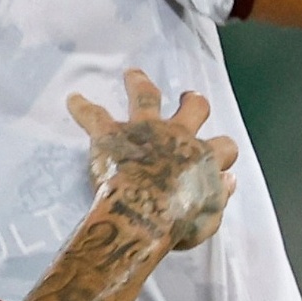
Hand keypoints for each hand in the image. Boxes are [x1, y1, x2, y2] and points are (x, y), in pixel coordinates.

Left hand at [67, 69, 236, 252]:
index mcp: (202, 158)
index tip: (219, 160)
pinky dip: (82, 108)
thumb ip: (219, 199)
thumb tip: (228, 180)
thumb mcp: (206, 221)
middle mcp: (178, 136)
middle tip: (190, 99)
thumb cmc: (175, 226)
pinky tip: (73, 100)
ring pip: (146, 95)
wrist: (141, 218)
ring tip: (133, 74)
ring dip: (140, 83)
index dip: (223, 152)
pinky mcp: (112, 135)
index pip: (225, 147)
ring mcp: (145, 130)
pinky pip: (94, 115)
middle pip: (195, 107)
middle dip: (194, 102)